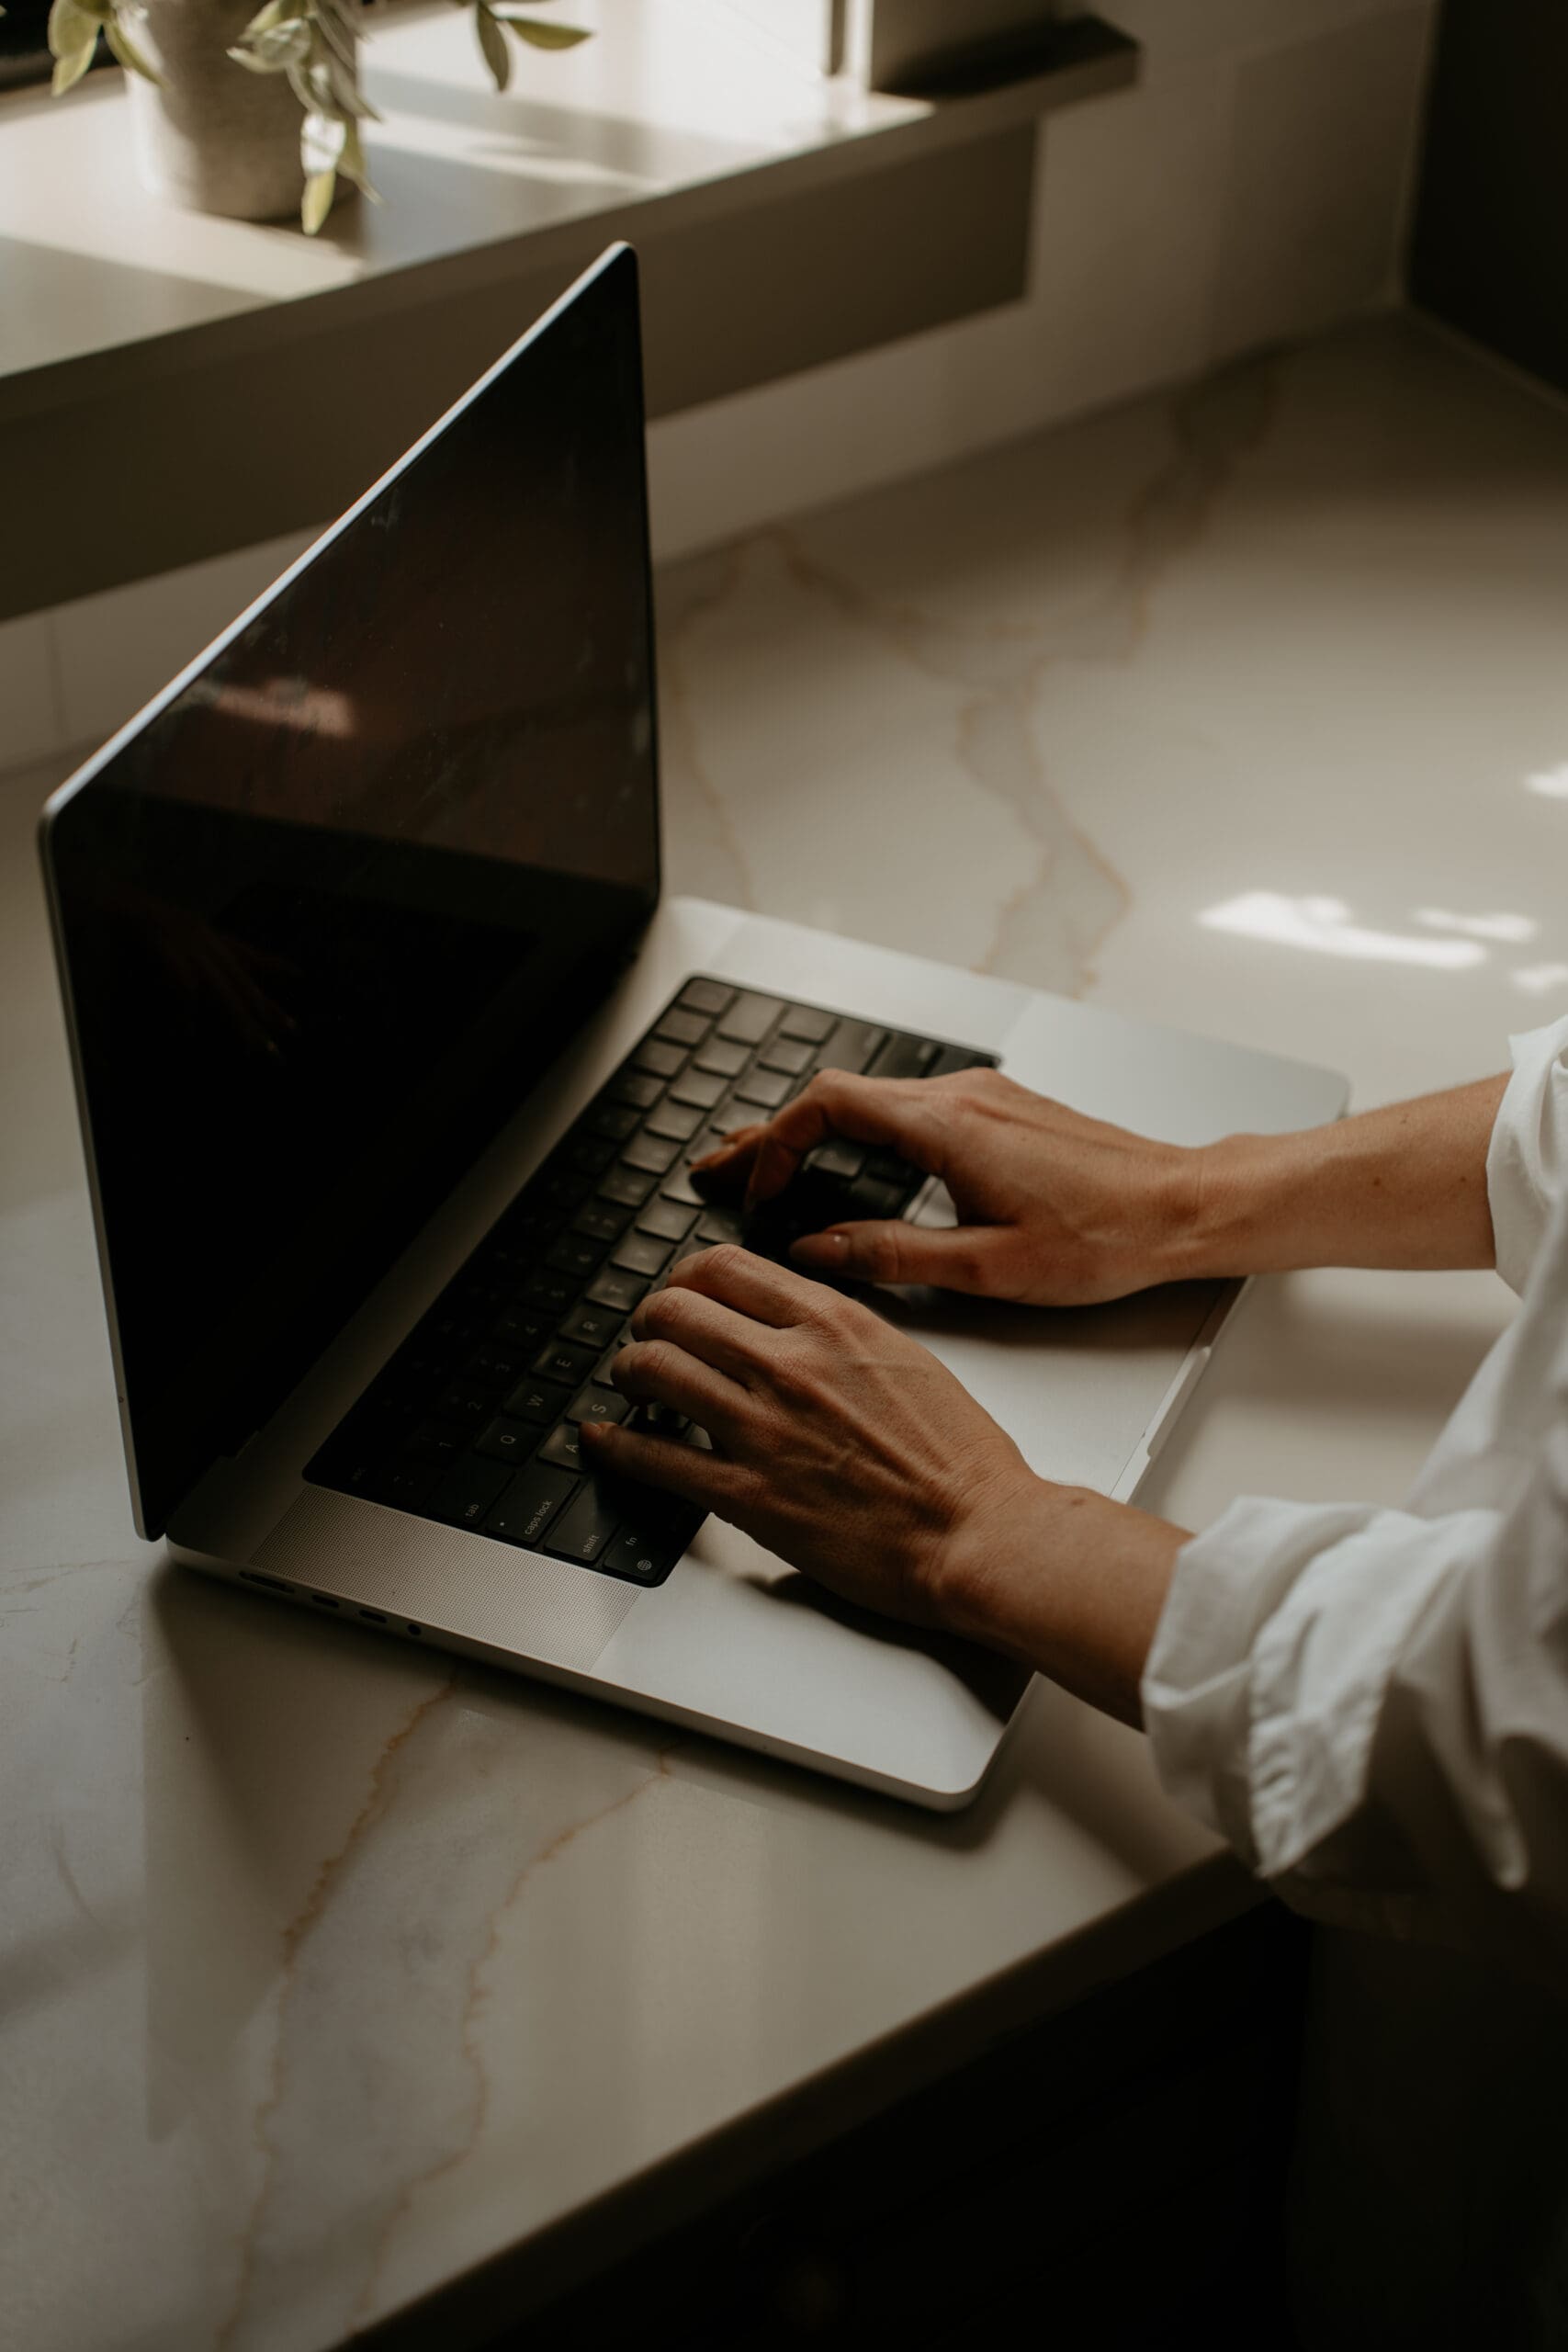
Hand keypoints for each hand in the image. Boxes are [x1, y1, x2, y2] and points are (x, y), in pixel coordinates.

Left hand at [579, 1244, 1041, 1630]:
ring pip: (654, 1370)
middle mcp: (790, 1364)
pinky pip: (655, 1458)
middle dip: (651, 1318)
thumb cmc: (959, 1459)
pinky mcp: (749, 1496)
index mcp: (833, 1323)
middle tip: (649, 1335)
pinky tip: (602, 1439)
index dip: (688, 1277)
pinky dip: (616, 1444)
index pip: (726, 1267)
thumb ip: (842, 1333)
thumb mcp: (906, 1359)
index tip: (684, 1292)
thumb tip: (794, 1321)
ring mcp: (764, 1429)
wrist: (978, 1533)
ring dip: (629, 1370)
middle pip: (676, 1309)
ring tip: (630, 1379)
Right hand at [693, 1067, 1204, 1307]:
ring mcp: (982, 1097)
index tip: (754, 1191)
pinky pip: (907, 1109)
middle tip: (720, 1170)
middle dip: (771, 1136)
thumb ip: (889, 1254)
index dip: (773, 1146)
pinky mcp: (1000, 1111)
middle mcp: (960, 1096)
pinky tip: (846, 1161)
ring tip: (768, 1169)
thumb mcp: (985, 1266)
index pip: (825, 1106)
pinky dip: (859, 1132)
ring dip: (813, 1133)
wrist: (1184, 1208)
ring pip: (871, 1101)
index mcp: (946, 1126)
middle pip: (837, 1098)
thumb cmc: (1106, 1239)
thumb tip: (817, 1250)